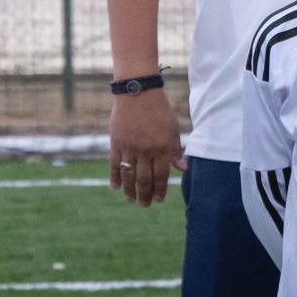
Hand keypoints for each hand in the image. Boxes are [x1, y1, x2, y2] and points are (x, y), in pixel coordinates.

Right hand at [109, 89, 184, 206]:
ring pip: (129, 175)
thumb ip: (175, 150)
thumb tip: (182, 169)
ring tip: (131, 199)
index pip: (161, 176)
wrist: (137, 91)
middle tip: (145, 205)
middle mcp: (146, 151)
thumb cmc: (158, 109)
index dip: (160, 190)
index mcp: (162, 148)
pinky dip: (115, 177)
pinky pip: (114, 164)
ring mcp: (130, 147)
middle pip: (145, 180)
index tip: (159, 200)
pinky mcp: (116, 142)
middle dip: (145, 195)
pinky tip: (116, 187)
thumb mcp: (172, 128)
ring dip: (130, 191)